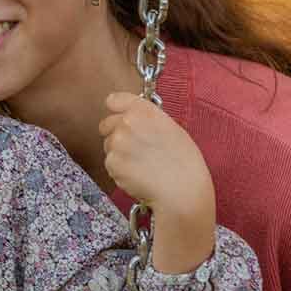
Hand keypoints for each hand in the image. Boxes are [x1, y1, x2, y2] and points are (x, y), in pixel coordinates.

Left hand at [99, 92, 211, 212]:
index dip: (117, 110)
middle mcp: (126, 122)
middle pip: (106, 124)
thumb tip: (133, 118)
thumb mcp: (171, 128)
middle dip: (116, 133)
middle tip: (136, 148)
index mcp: (143, 110)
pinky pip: (110, 163)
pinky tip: (138, 174)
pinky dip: (119, 169)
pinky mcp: (112, 163)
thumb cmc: (184, 161)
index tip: (122, 117)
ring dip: (118, 153)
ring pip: (108, 145)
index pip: (114, 100)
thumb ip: (147, 118)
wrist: (182, 190)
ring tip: (141, 164)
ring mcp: (117, 143)